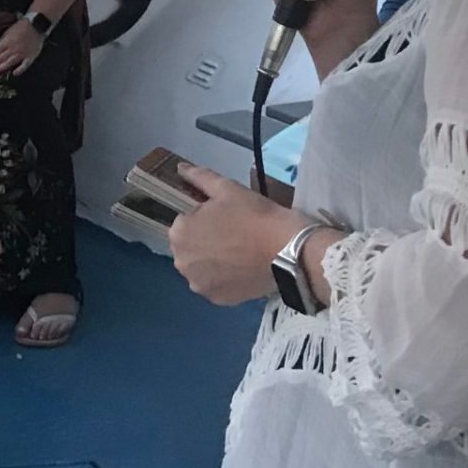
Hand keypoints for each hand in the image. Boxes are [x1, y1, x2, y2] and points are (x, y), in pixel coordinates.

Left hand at [0, 16, 45, 77]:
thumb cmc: (22, 28)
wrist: (36, 25)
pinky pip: (25, 64)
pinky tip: (15, 73)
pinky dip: (20, 69)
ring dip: (0, 68)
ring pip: (9, 62)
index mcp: (6, 42)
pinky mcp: (30, 57)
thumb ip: (1, 42)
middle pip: (0, 58)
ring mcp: (22, 53)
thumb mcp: (7, 32)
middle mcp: (13, 48)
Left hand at [169, 164, 321, 307]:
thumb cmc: (254, 215)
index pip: (185, 222)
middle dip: (205, 240)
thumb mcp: (227, 188)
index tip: (226, 218)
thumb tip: (180, 168)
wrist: (288, 250)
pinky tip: (242, 269)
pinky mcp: (217, 299)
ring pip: (201, 267)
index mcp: (179, 234)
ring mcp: (199, 284)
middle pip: (190, 247)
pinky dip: (225, 278)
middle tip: (235, 235)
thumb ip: (199, 177)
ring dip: (213, 261)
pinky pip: (216, 284)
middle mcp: (181, 262)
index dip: (205, 218)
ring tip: (240, 252)